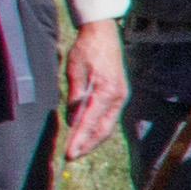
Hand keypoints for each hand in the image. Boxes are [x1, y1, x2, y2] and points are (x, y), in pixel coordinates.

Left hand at [58, 17, 125, 153]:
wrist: (103, 33)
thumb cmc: (87, 49)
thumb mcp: (75, 70)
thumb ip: (75, 96)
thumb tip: (72, 120)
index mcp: (106, 91)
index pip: (90, 122)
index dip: (79, 140)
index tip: (69, 152)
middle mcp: (118, 97)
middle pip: (103, 130)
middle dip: (87, 145)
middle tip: (71, 156)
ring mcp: (121, 96)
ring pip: (108, 126)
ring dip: (93, 140)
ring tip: (78, 149)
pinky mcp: (119, 95)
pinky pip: (109, 118)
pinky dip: (98, 129)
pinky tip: (88, 133)